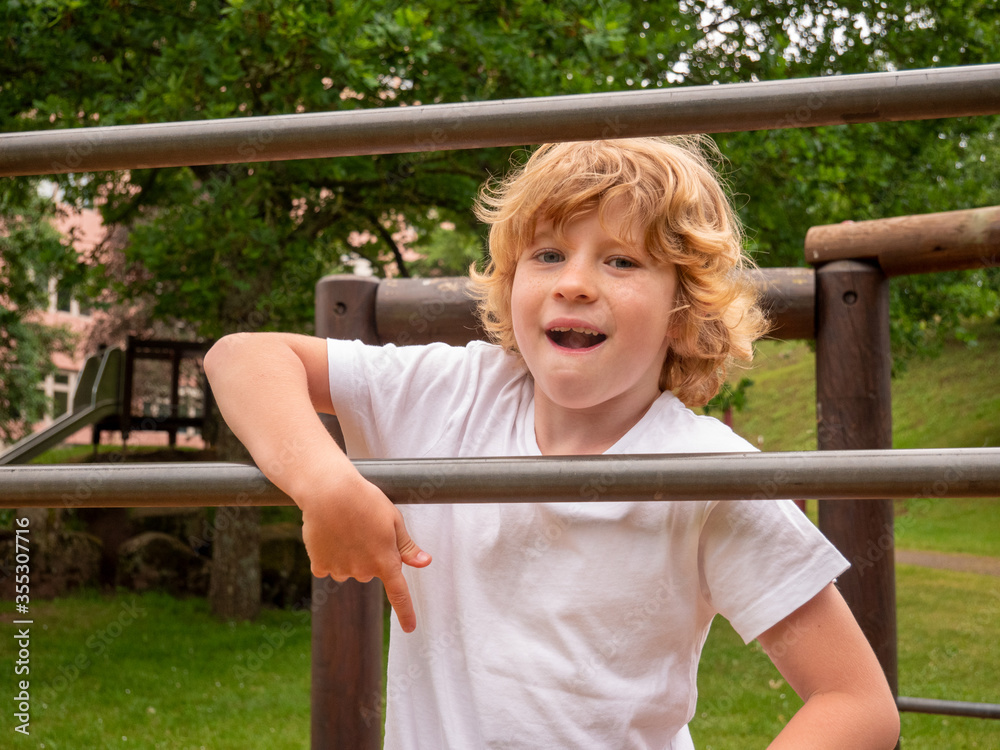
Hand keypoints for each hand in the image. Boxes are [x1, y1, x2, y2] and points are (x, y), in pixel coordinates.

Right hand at [298, 470, 430, 632]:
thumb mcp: (393, 519)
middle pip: (370, 571)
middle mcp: (363, 571)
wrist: (328, 491)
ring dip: (349, 555)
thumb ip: (407, 546)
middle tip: (363, 528)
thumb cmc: (366, 500)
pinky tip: (328, 534)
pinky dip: (330, 554)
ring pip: (349, 569)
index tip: (410, 628)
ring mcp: (341, 570)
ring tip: (345, 528)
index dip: (405, 612)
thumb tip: (425, 563)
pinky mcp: (320, 565)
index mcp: (386, 560)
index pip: (399, 594)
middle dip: (369, 555)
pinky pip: (329, 566)